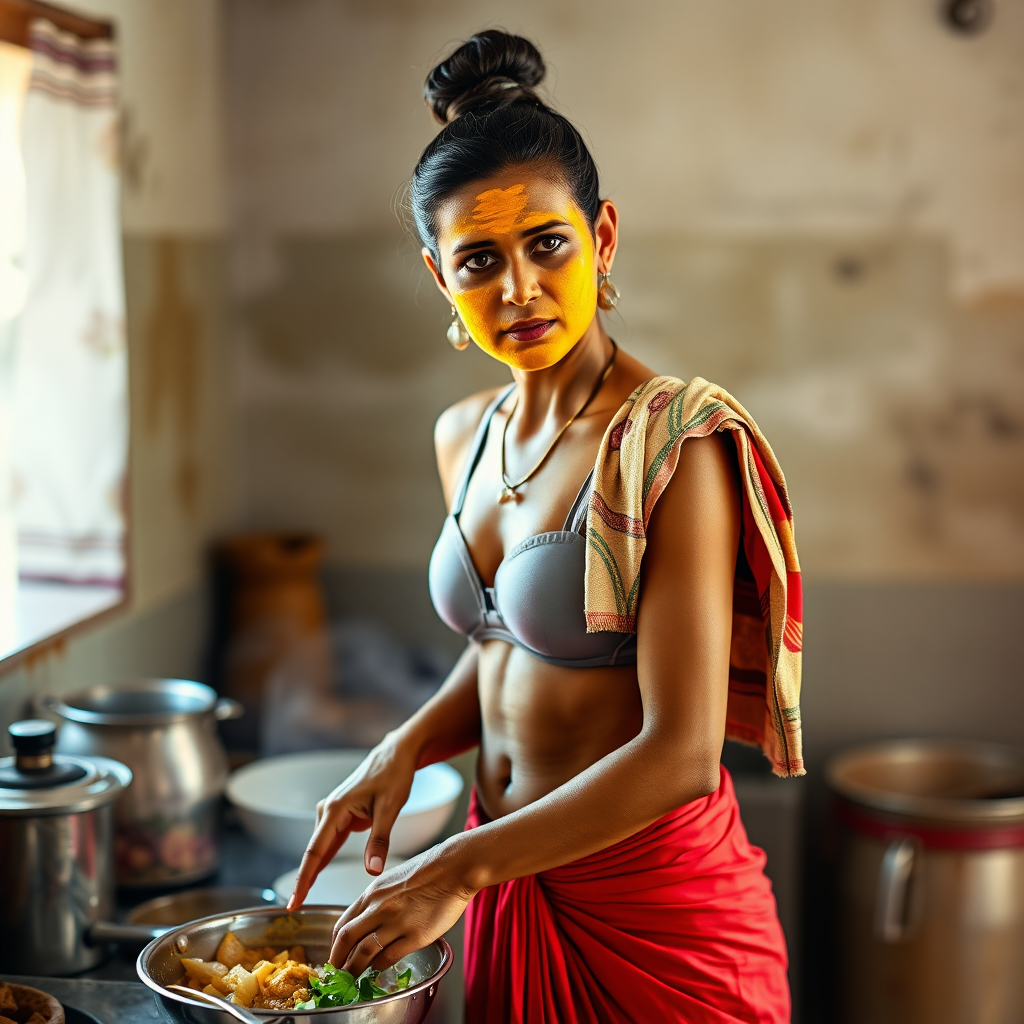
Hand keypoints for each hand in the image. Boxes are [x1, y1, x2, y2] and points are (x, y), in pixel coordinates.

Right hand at [288, 734, 417, 910]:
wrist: (396, 755)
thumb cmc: (394, 776)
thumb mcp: (390, 808)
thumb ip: (380, 840)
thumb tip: (372, 870)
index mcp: (336, 809)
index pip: (315, 852)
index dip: (303, 879)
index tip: (293, 902)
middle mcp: (328, 810)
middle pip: (314, 852)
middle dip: (305, 880)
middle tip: (295, 909)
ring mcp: (332, 812)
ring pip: (320, 848)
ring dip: (313, 871)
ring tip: (303, 898)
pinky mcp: (340, 814)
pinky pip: (329, 842)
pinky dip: (323, 859)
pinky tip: (316, 876)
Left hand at [327, 843, 476, 974]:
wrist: (455, 866)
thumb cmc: (429, 870)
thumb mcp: (393, 879)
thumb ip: (377, 900)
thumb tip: (367, 922)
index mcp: (372, 892)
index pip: (342, 923)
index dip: (334, 945)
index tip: (336, 955)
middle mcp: (380, 907)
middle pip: (346, 940)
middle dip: (338, 961)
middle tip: (338, 973)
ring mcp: (397, 921)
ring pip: (364, 952)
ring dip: (355, 969)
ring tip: (353, 977)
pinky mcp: (416, 935)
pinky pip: (389, 957)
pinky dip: (379, 966)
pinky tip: (379, 968)